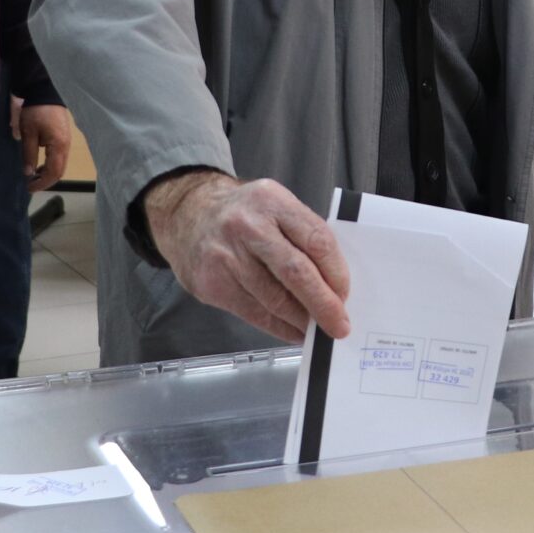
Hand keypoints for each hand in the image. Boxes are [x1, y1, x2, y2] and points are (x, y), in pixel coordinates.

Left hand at [17, 105, 72, 193]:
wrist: (45, 92)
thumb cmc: (36, 111)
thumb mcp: (28, 133)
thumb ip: (29, 154)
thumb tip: (28, 173)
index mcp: (58, 146)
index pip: (53, 172)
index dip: (42, 183)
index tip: (29, 188)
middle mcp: (66, 146)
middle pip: (59, 171)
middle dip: (46, 181)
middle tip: (31, 185)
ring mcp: (67, 142)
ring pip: (60, 165)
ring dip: (48, 174)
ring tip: (33, 176)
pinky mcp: (64, 138)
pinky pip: (60, 157)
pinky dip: (51, 165)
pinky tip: (40, 165)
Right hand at [144, 171, 350, 344]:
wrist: (187, 215)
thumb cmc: (244, 214)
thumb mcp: (275, 206)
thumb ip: (302, 235)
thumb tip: (334, 284)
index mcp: (272, 201)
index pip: (316, 240)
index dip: (336, 272)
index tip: (346, 294)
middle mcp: (248, 227)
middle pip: (296, 272)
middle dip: (323, 304)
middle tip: (339, 325)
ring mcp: (226, 256)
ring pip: (274, 299)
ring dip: (301, 320)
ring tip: (317, 330)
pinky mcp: (212, 283)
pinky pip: (254, 313)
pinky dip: (278, 326)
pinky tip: (292, 331)